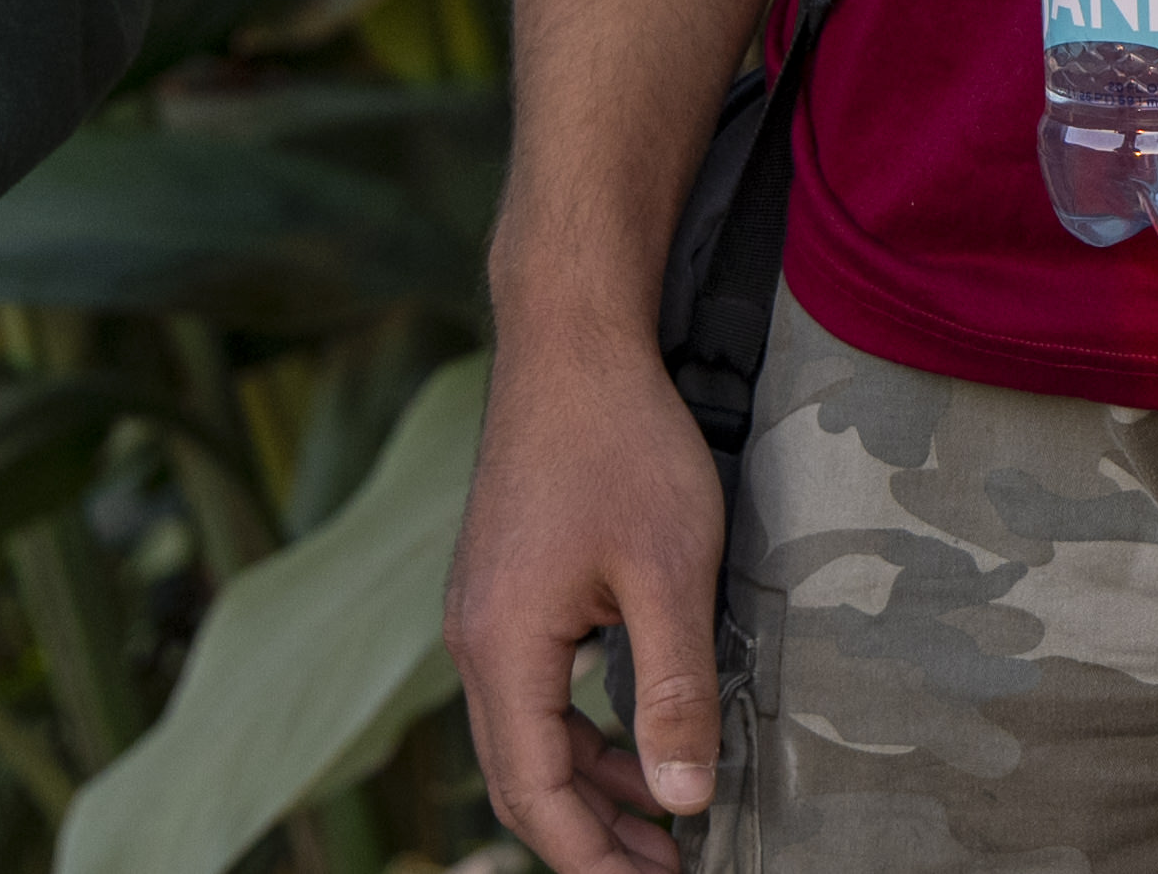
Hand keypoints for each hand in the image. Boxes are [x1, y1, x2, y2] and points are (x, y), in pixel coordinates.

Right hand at [443, 321, 730, 873]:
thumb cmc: (622, 442)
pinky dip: (578, 736)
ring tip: (665, 827)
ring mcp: (481, 609)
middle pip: (517, 778)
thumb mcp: (669, 573)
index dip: (593, 862)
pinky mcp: (503, 585)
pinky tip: (635, 743)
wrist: (569, 337)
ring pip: (524, 736)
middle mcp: (473, 636)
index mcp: (502, 645)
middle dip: (590, 840)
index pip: (533, 796)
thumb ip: (675, 694)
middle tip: (671, 869)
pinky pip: (530, 690)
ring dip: (589, 790)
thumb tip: (684, 802)